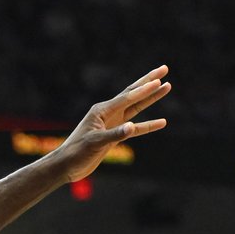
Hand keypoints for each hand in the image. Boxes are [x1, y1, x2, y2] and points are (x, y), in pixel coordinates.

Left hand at [52, 65, 172, 183]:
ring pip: (137, 107)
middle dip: (149, 82)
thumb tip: (132, 128)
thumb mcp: (95, 142)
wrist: (67, 165)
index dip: (143, 90)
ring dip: (151, 98)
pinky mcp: (115, 135)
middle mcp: (108, 113)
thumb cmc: (76, 152)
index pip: (127, 97)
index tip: (159, 80)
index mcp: (101, 111)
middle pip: (133, 94)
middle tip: (165, 68)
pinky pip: (136, 128)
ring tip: (167, 86)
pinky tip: (162, 122)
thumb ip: (114, 135)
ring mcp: (112, 123)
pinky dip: (148, 126)